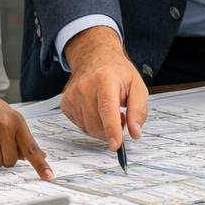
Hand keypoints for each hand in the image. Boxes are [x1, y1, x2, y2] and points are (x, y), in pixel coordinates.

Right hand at [61, 27, 146, 149]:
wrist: (94, 58)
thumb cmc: (117, 73)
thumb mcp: (137, 85)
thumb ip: (139, 110)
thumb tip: (135, 133)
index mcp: (104, 79)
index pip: (106, 108)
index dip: (112, 129)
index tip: (116, 145)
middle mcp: (84, 86)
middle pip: (97, 124)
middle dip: (111, 130)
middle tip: (121, 116)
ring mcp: (72, 96)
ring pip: (88, 128)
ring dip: (102, 128)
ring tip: (108, 111)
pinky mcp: (65, 104)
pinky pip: (80, 126)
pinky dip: (91, 124)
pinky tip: (96, 110)